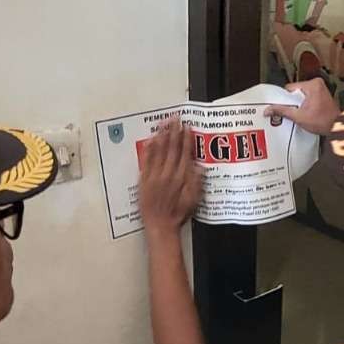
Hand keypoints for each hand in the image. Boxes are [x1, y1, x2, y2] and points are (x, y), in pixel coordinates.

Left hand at [137, 119, 202, 236]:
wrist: (160, 225)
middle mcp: (168, 174)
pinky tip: (150, 140)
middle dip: (174, 131)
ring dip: (161, 136)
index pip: (184, 153)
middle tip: (175, 118)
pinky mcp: (144, 180)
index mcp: (181, 177)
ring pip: (159, 151)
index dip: (186, 138)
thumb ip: (196, 182)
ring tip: (163, 123)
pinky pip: (146, 161)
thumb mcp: (193, 200)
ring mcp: (154, 176)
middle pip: (172, 148)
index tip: (186, 127)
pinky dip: (149, 150)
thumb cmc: (177, 214)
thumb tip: (199, 166)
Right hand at [264, 77, 339, 135]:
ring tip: (298, 113)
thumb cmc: (323, 121)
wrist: (337, 127)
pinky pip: (307, 97)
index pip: (290, 88)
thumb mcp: (299, 117)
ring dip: (298, 104)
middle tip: (291, 112)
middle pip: (295, 91)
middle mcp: (317, 83)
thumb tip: (268, 110)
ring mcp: (320, 88)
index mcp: (312, 85)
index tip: (282, 107)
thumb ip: (282, 111)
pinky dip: (304, 104)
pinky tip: (304, 112)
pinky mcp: (322, 94)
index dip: (285, 99)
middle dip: (292, 102)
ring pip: (301, 95)